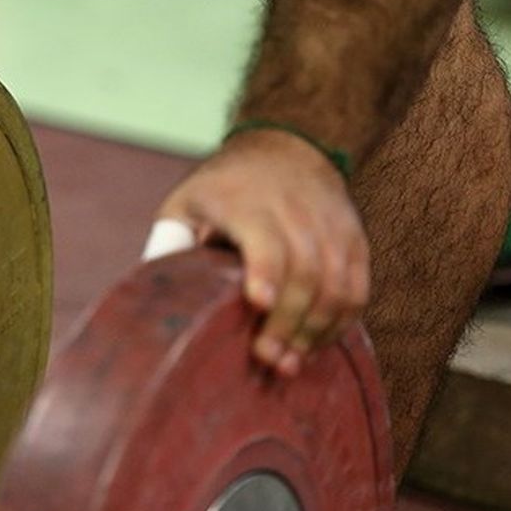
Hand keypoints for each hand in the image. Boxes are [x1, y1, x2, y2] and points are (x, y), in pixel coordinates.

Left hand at [151, 128, 369, 376]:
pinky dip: (340, 322)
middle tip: (268, 358)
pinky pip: (357, 289)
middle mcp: (296, 211)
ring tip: (290, 363)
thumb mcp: (188, 202)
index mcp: (248, 202)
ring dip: (315, 330)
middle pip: (305, 271)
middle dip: (289, 320)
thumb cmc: (224, 188)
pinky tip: (315, 346)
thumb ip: (170, 241)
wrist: (287, 146)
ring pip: (337, 284)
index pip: (266, 238)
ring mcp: (331, 225)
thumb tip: (154, 291)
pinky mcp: (354, 240)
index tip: (258, 303)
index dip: (266, 271)